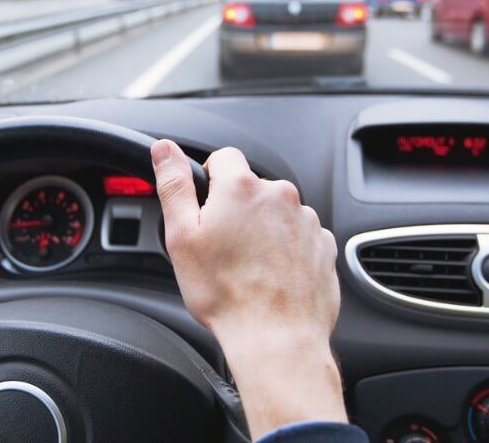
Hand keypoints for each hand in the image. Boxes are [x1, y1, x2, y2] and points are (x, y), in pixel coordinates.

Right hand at [151, 140, 346, 438]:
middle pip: (252, 189)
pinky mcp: (323, 246)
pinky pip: (299, 237)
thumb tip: (164, 149)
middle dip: (237, 211)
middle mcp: (280, 196)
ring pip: (277, 214)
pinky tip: (271, 277)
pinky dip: (286, 251)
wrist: (276, 338)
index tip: (206, 208)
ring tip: (248, 269)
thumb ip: (174, 185)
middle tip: (222, 249)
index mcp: (242, 187)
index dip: (209, 180)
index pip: (224, 158)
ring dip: (263, 231)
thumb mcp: (182, 237)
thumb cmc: (226, 294)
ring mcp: (307, 221)